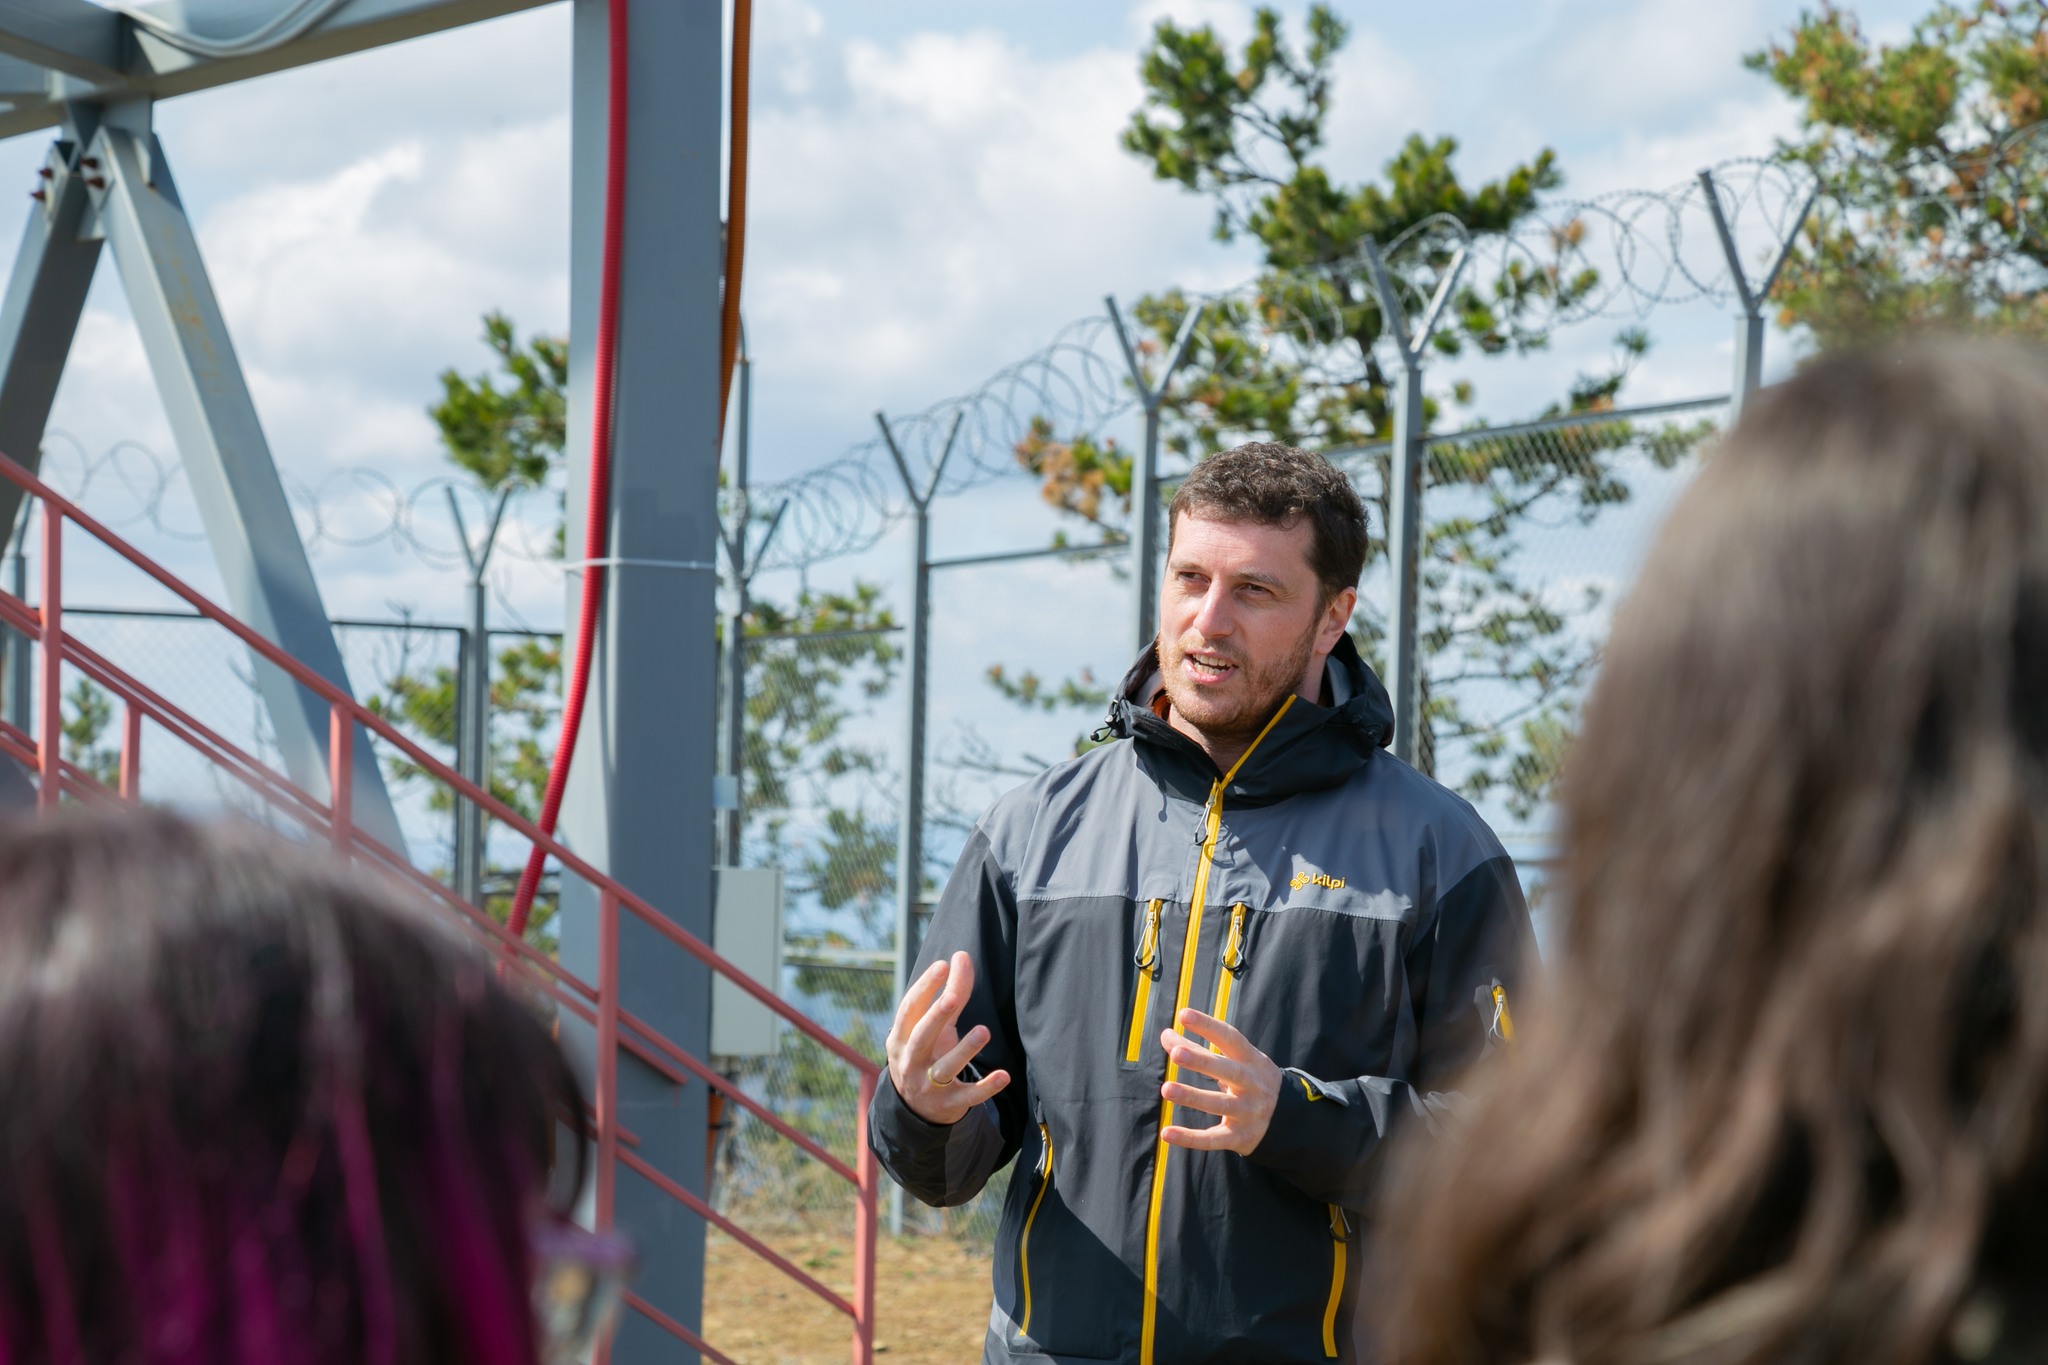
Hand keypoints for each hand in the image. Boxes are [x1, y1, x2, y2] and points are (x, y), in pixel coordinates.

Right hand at [884, 950, 1011, 1124]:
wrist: (916, 1108)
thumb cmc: (927, 1052)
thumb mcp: (935, 1025)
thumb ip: (950, 992)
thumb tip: (961, 955)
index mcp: (902, 1038)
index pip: (910, 1009)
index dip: (924, 987)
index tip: (942, 965)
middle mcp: (911, 1061)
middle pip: (922, 1037)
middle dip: (935, 1017)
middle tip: (951, 997)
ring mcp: (928, 1085)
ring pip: (945, 1068)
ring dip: (964, 1050)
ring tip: (984, 1030)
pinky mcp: (948, 1104)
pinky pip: (968, 1096)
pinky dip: (985, 1087)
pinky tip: (1004, 1076)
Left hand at [1159, 1007, 1280, 1154]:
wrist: (1290, 1120)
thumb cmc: (1252, 1081)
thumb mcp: (1236, 1062)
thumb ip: (1200, 1049)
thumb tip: (1166, 1035)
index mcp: (1251, 1060)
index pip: (1230, 1038)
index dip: (1208, 1026)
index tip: (1184, 1014)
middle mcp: (1251, 1085)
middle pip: (1228, 1071)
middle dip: (1202, 1062)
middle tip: (1176, 1053)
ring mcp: (1247, 1112)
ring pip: (1220, 1104)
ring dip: (1193, 1096)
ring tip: (1166, 1089)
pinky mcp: (1239, 1137)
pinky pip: (1213, 1139)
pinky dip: (1190, 1138)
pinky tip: (1167, 1133)